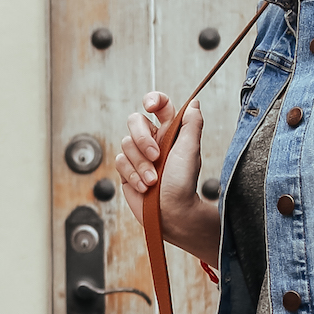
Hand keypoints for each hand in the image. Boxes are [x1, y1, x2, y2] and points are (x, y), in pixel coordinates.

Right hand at [115, 95, 216, 261]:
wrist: (170, 213)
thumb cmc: (183, 184)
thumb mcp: (190, 150)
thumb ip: (192, 124)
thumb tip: (194, 104)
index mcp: (170, 132)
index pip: (160, 106)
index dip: (153, 100)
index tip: (150, 106)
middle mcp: (153, 140)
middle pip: (135, 121)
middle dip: (142, 139)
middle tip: (156, 156)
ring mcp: (138, 155)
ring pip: (126, 144)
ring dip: (140, 164)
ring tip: (153, 180)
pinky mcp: (126, 170)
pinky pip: (119, 161)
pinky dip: (132, 175)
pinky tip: (144, 186)